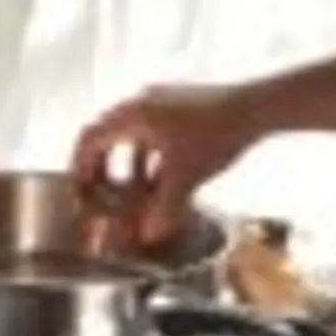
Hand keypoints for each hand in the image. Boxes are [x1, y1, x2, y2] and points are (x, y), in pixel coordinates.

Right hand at [71, 85, 270, 251]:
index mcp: (132, 114)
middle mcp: (143, 101)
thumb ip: (162, 210)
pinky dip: (154, 157)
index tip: (78, 189)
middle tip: (102, 193)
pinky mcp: (184, 104)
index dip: (78, 166)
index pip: (89, 139)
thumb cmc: (215, 136)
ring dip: (131, 165)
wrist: (257, 106)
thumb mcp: (184, 179)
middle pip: (108, 135)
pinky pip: (156, 132)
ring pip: (135, 135)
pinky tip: (167, 179)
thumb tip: (148, 236)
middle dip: (104, 168)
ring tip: (136, 192)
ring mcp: (165, 99)